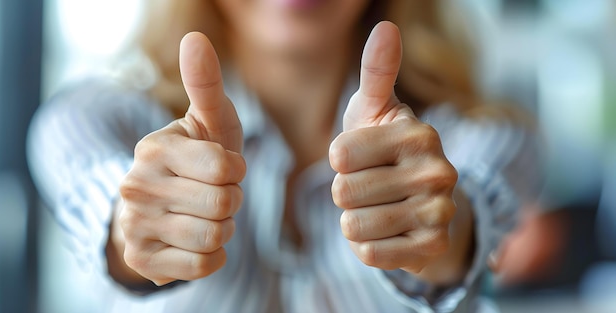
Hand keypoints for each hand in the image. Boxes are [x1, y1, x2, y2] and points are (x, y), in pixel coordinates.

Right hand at [117, 32, 245, 285]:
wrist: (159, 207)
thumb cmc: (195, 160)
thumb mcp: (207, 122)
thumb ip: (206, 84)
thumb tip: (195, 38)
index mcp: (155, 148)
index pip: (225, 167)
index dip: (235, 171)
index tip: (222, 169)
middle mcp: (137, 186)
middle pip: (224, 204)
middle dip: (231, 200)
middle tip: (212, 194)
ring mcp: (135, 226)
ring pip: (215, 237)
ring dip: (223, 228)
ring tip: (203, 215)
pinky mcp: (142, 261)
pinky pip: (203, 265)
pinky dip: (212, 255)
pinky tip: (195, 240)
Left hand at [329, 22, 458, 273]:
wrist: (423, 203)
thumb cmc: (387, 150)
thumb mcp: (377, 110)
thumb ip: (377, 72)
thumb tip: (386, 27)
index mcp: (419, 133)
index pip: (339, 154)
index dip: (339, 160)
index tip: (361, 157)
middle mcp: (438, 171)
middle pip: (343, 192)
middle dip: (346, 193)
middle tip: (372, 186)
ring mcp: (439, 212)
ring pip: (353, 225)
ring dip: (355, 220)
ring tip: (380, 208)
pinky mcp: (433, 248)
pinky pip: (369, 254)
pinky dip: (367, 246)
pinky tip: (389, 232)